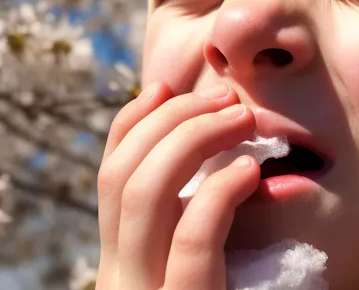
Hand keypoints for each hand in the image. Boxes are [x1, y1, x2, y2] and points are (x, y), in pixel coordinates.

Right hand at [96, 82, 259, 289]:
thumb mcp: (197, 268)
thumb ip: (191, 223)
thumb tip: (214, 148)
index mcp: (121, 263)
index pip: (109, 176)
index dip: (132, 121)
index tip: (166, 87)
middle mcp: (119, 278)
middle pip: (122, 172)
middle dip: (172, 118)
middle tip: (226, 98)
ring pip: (146, 193)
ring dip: (196, 137)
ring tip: (244, 119)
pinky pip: (193, 237)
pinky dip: (220, 192)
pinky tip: (249, 172)